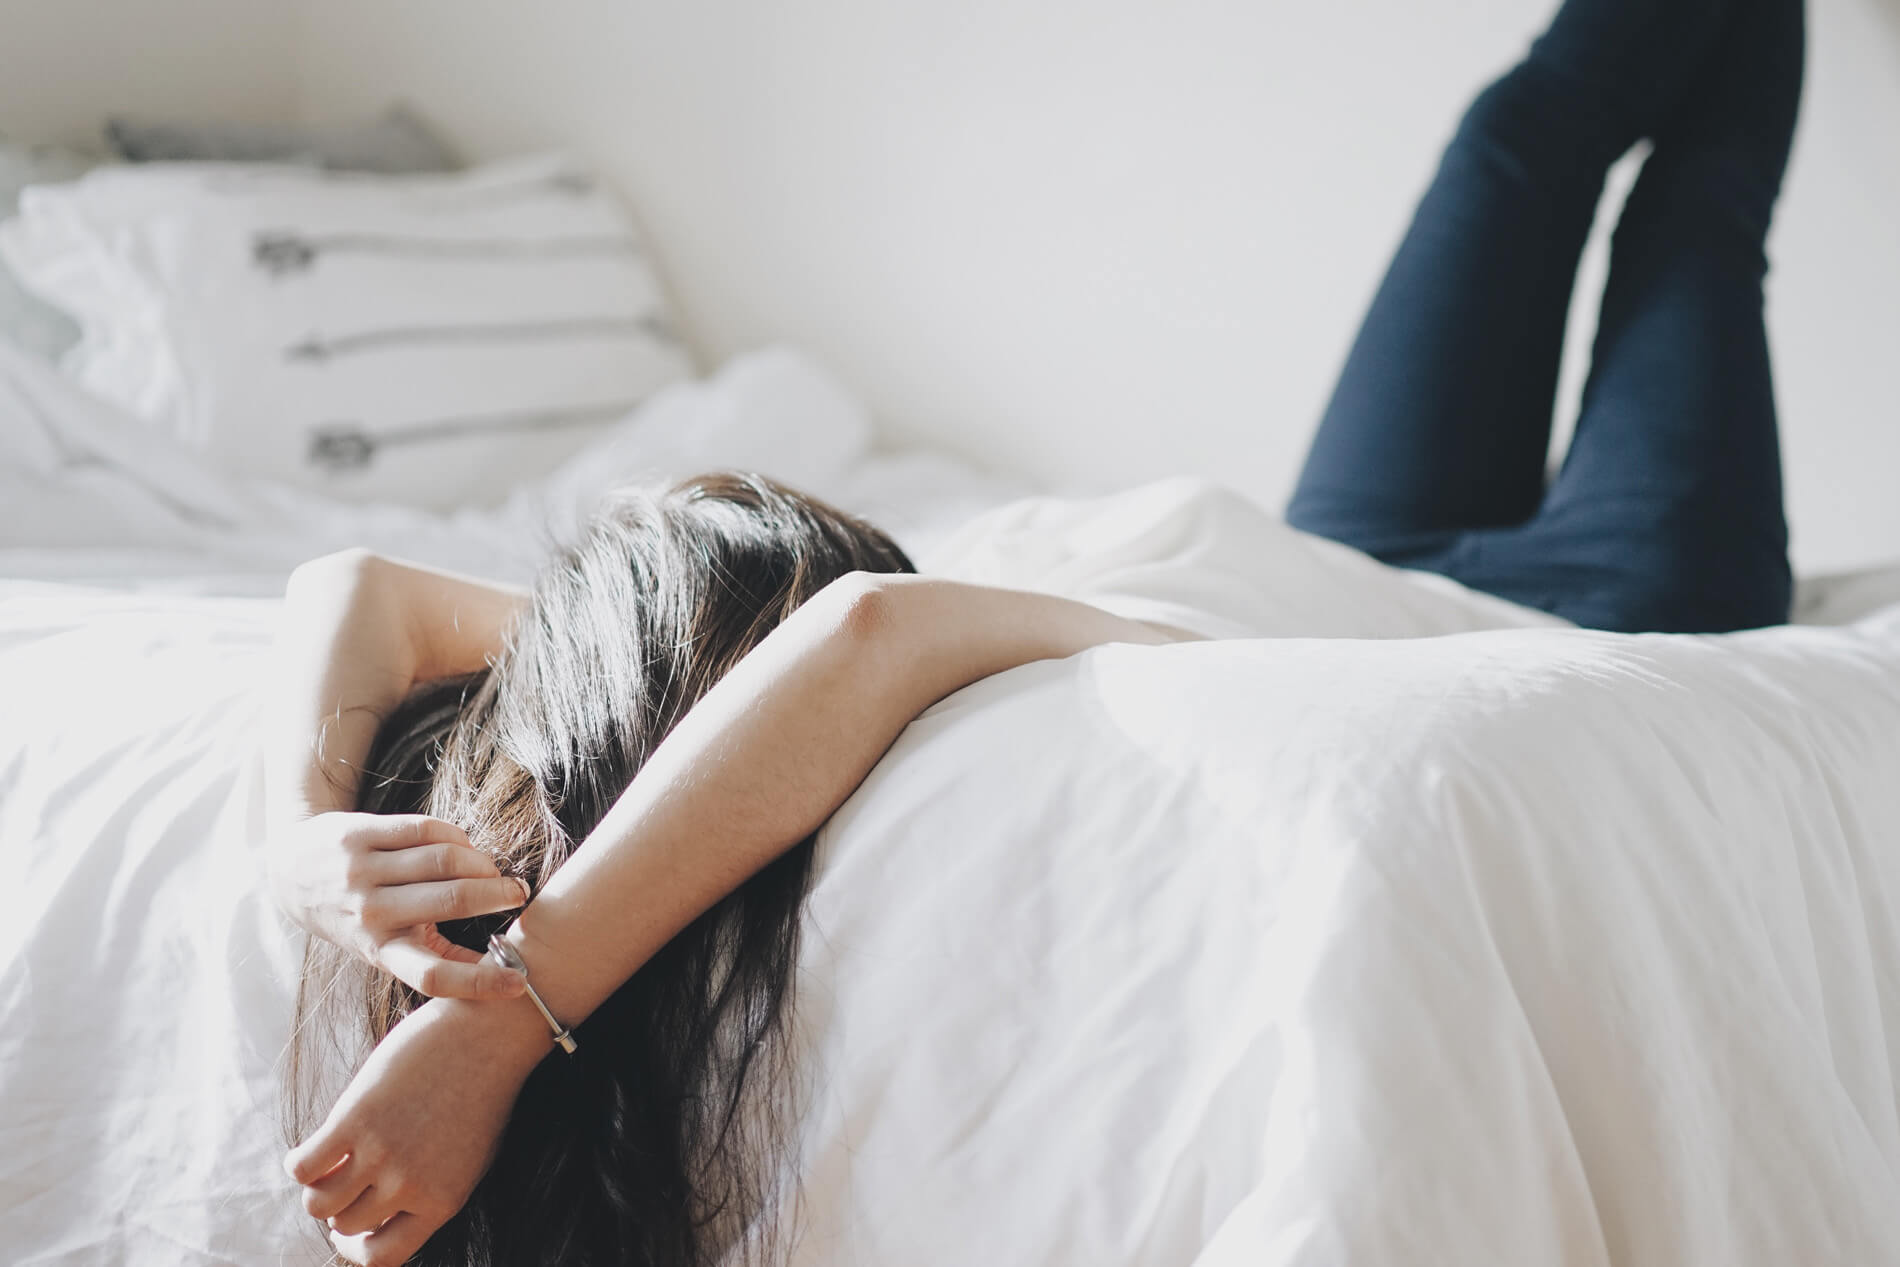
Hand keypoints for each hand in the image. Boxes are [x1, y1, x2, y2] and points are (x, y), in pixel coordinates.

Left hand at [269, 812, 530, 998]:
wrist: (290, 873)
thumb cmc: (353, 917)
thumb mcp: (383, 948)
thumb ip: (436, 958)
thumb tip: (499, 979)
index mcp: (378, 951)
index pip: (431, 975)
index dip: (479, 981)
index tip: (519, 982)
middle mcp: (369, 913)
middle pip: (453, 900)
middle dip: (498, 894)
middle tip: (518, 893)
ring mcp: (362, 871)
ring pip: (444, 859)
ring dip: (481, 863)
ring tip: (490, 870)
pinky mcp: (360, 834)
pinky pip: (425, 830)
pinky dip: (457, 837)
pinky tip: (464, 847)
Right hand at [286, 997, 544, 1264]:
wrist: (488, 1034)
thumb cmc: (480, 1090)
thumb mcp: (468, 1158)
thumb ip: (429, 1191)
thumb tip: (382, 1215)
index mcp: (442, 1203)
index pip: (382, 1257)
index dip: (356, 1246)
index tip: (349, 1227)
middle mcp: (410, 1186)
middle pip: (346, 1224)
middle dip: (339, 1206)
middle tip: (342, 1177)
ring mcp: (382, 1154)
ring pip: (319, 1203)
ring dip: (317, 1188)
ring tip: (328, 1163)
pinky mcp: (355, 1119)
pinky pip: (303, 1167)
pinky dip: (299, 1162)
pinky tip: (312, 1147)